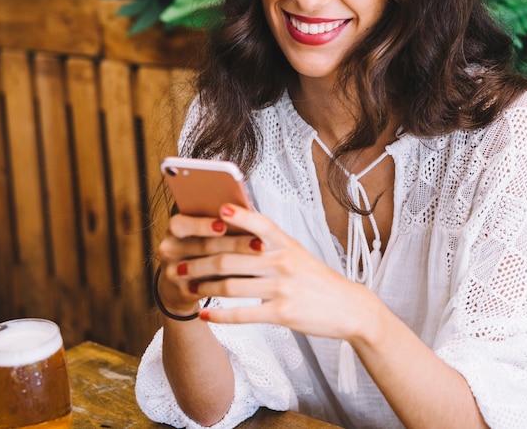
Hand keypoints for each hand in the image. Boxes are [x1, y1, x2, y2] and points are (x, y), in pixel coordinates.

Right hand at [156, 207, 260, 316]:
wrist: (178, 283)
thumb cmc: (200, 247)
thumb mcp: (201, 231)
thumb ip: (219, 221)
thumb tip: (247, 212)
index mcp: (175, 228)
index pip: (181, 224)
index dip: (202, 225)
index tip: (224, 225)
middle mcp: (169, 249)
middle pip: (203, 246)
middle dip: (234, 244)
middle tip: (259, 244)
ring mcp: (174, 272)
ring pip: (207, 268)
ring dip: (236, 264)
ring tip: (259, 261)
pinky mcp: (183, 292)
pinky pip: (208, 288)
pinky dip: (230, 282)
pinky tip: (249, 280)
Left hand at [175, 204, 370, 340]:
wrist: (346, 306)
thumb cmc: (314, 277)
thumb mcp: (296, 251)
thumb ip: (268, 241)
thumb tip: (234, 227)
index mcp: (285, 242)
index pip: (258, 223)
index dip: (236, 216)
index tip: (215, 210)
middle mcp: (282, 261)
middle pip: (230, 258)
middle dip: (199, 261)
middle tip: (179, 264)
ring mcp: (282, 287)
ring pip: (231, 286)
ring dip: (203, 288)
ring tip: (188, 288)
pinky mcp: (282, 313)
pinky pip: (243, 314)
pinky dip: (219, 316)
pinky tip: (205, 316)